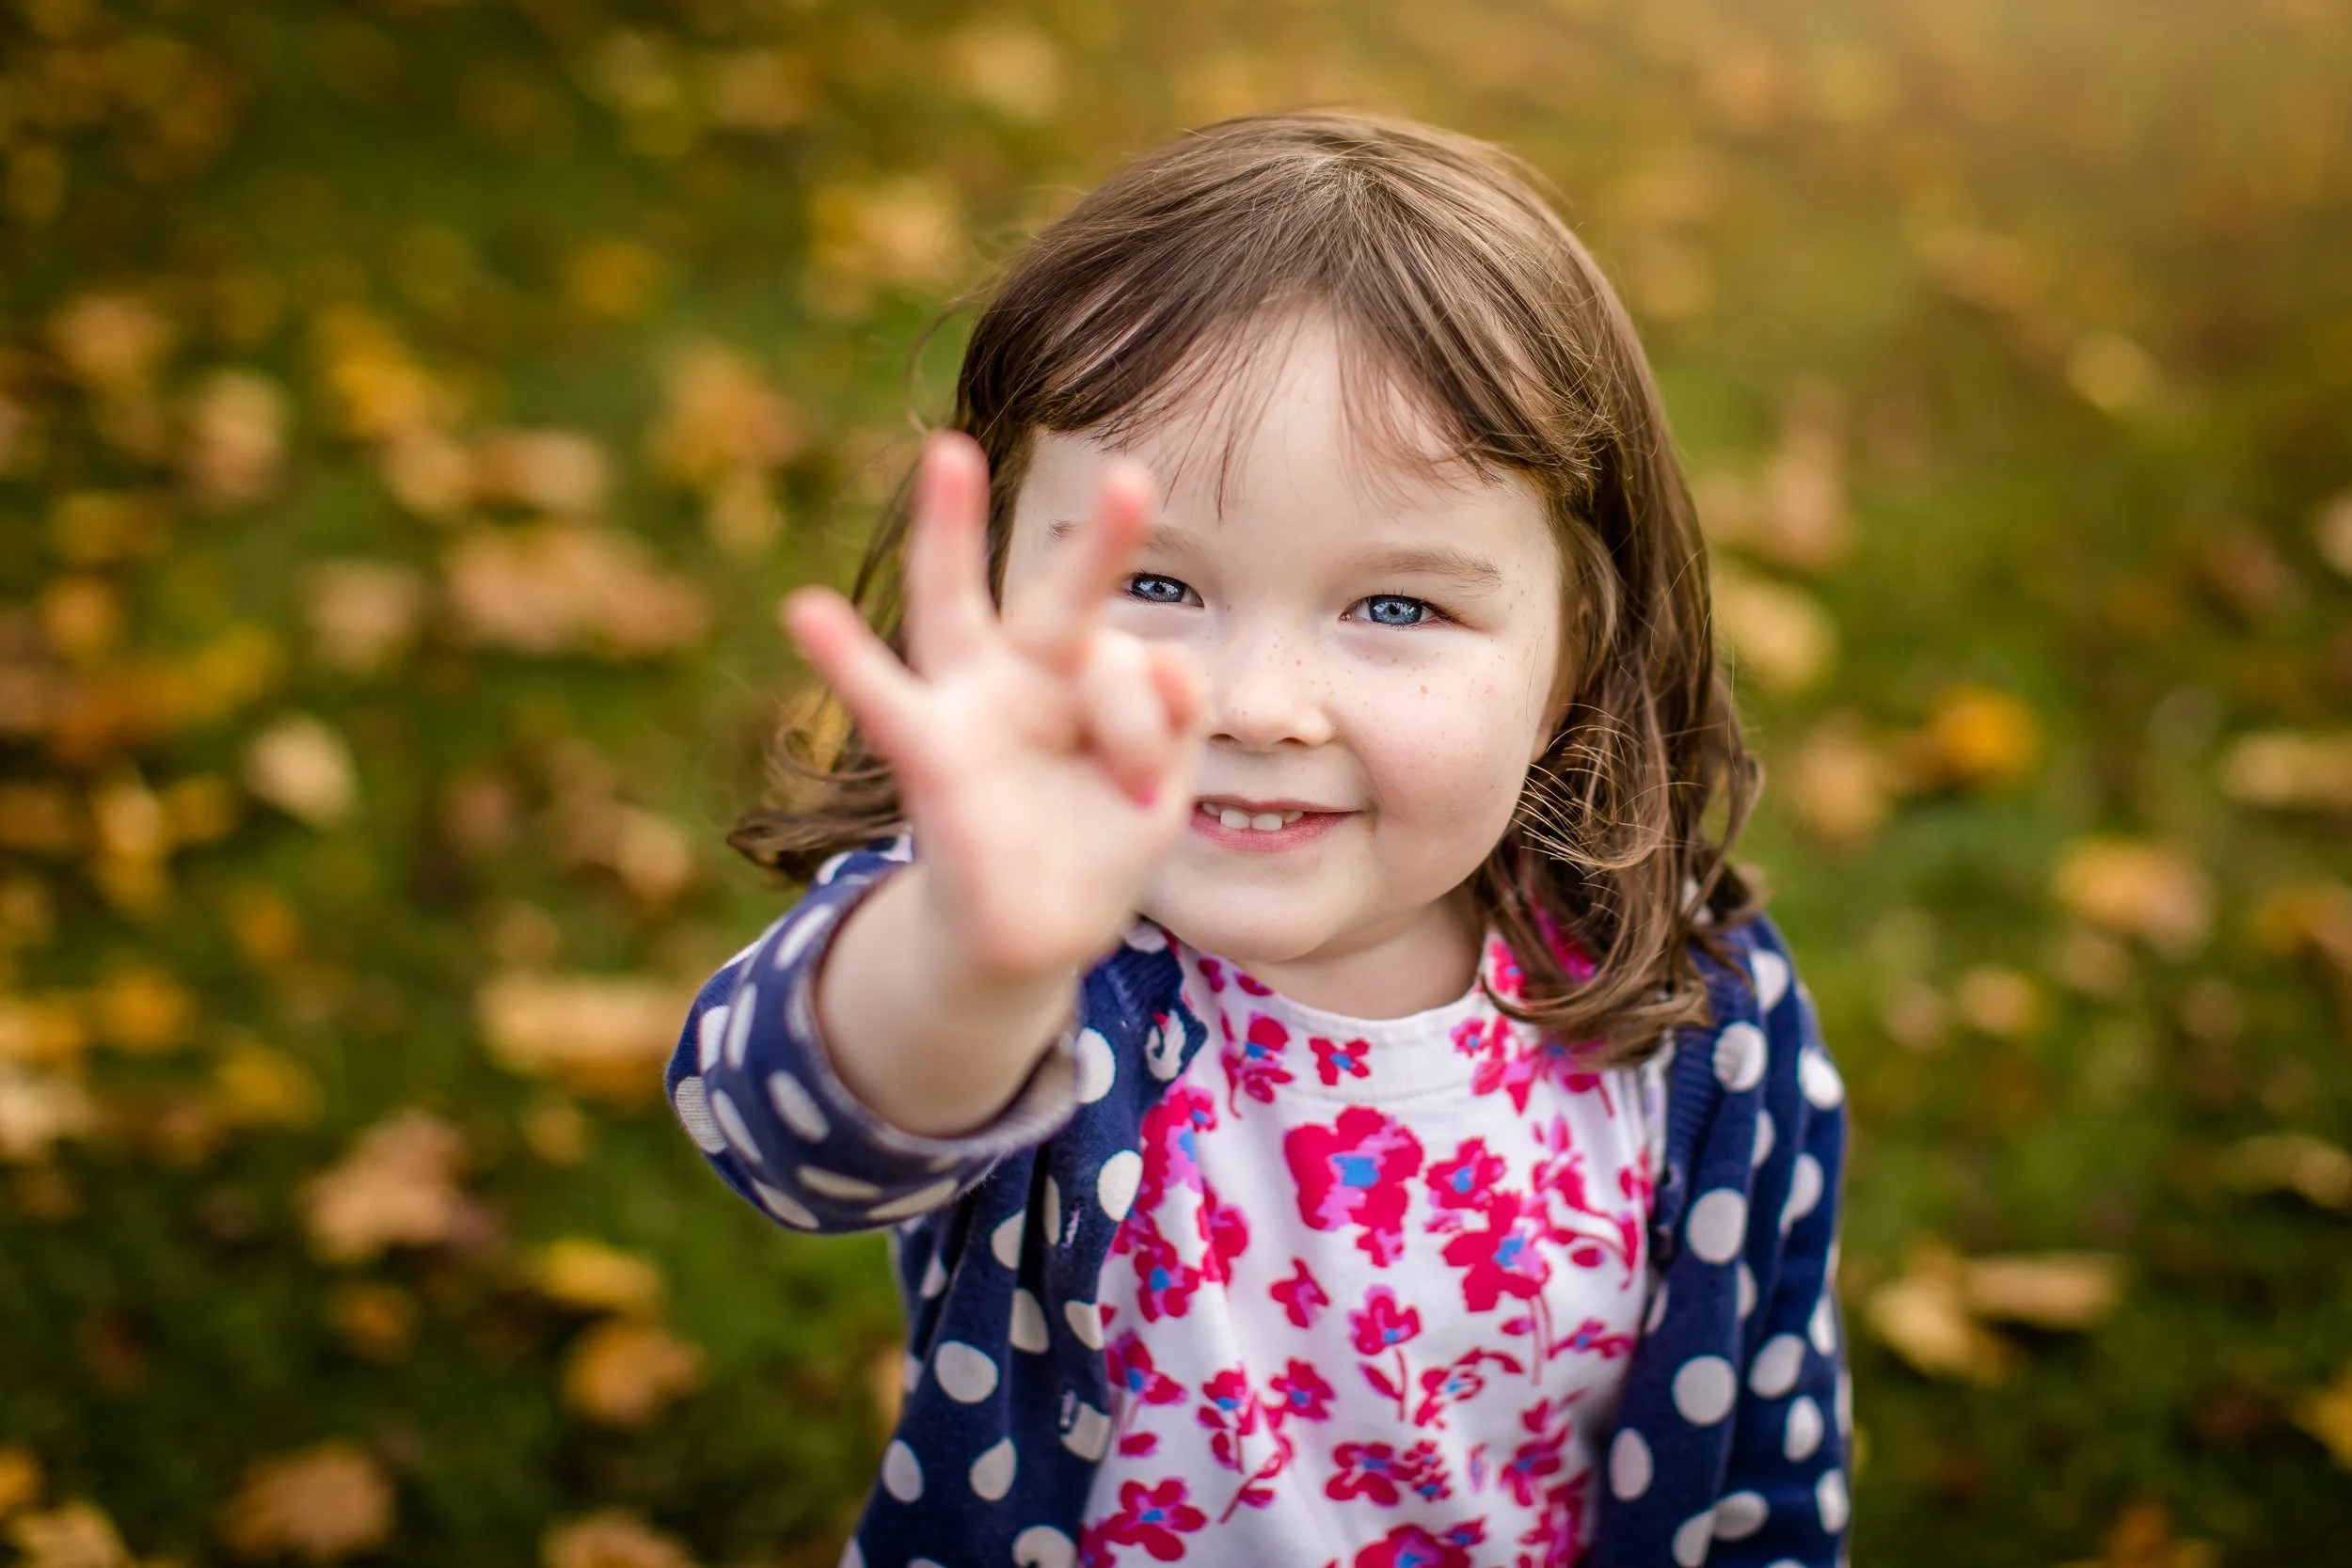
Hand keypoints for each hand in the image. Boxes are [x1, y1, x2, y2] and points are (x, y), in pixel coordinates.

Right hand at [781, 431, 1206, 982]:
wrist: (1036, 935)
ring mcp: (971, 707)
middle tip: (1134, 478)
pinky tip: (805, 610)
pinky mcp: (929, 756)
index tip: (1145, 787)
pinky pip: (883, 700)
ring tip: (950, 453)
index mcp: (1088, 682)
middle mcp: (1026, 676)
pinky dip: (844, 659)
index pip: (1139, 666)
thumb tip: (1171, 658)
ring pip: (957, 607)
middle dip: (1098, 545)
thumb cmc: (1094, 844)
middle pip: (1061, 598)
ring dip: (952, 531)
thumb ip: (1169, 720)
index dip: (1155, 716)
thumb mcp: (1156, 790)